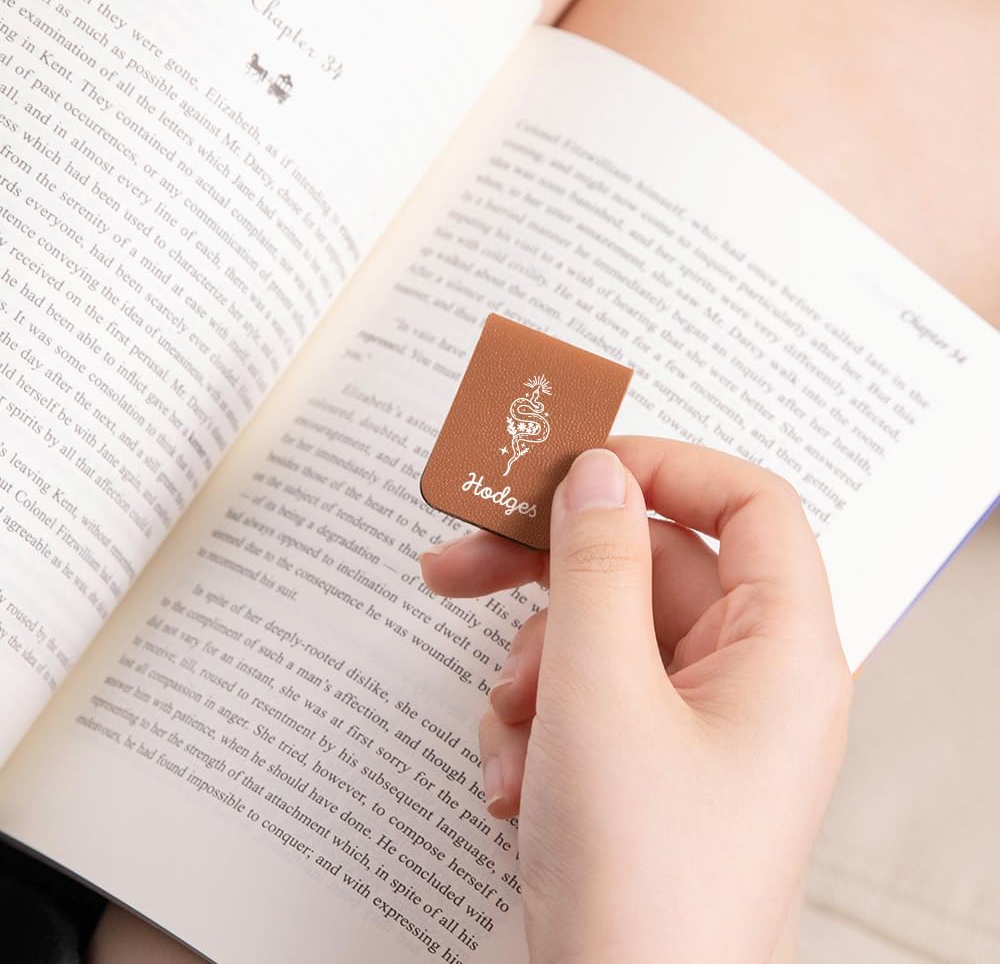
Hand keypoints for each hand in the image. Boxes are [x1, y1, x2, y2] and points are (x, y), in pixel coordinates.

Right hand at [420, 439, 851, 963]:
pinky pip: (588, 696)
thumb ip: (596, 564)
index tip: (577, 470)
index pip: (748, 505)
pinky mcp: (649, 761)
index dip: (665, 469)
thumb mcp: (599, 692)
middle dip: (550, 577)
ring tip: (511, 730)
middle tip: (458, 564)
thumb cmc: (639, 880)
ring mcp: (696, 723)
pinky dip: (539, 722)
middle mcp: (748, 679)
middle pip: (648, 569)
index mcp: (780, 651)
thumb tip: (597, 475)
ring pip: (603, 635)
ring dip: (535, 670)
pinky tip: (516, 781)